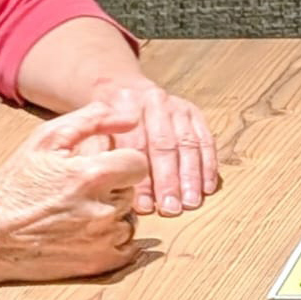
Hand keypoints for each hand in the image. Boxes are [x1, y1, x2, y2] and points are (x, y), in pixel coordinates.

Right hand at [0, 101, 147, 286]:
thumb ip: (92, 120)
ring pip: (131, 217)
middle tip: (83, 190)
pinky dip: (115, 238)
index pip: (139, 162)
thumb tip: (132, 118)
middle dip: (114, 187)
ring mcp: (102, 239)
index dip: (122, 161)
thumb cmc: (15, 186)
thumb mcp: (46, 140)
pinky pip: (129, 246)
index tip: (104, 167)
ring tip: (81, 211)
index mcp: (92, 176)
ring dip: (115, 213)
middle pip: (133, 190)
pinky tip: (91, 231)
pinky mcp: (99, 262)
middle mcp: (102, 210)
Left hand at [90, 76, 217, 215]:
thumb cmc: (104, 124)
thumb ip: (100, 157)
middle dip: (170, 180)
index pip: (136, 147)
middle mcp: (154, 103)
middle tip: (172, 208)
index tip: (145, 207)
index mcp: (125, 106)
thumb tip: (110, 194)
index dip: (142, 179)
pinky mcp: (195, 113)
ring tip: (192, 202)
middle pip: (165, 145)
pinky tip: (208, 187)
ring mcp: (178, 107)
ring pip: (188, 143)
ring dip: (192, 175)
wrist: (122, 90)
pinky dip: (208, 165)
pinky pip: (206, 140)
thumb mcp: (92, 133)